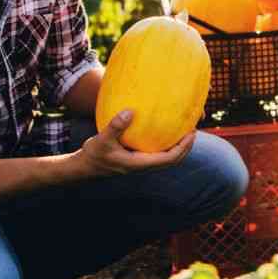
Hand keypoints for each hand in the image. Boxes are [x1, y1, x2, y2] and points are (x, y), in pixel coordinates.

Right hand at [72, 109, 194, 177]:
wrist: (84, 167)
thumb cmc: (94, 154)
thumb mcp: (102, 139)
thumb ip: (116, 126)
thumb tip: (130, 111)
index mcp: (140, 164)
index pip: (170, 159)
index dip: (183, 147)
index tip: (192, 133)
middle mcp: (143, 165)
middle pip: (173, 160)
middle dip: (186, 146)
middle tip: (193, 128)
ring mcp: (141, 162)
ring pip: (166, 157)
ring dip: (178, 146)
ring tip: (184, 128)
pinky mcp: (136, 158)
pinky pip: (157, 152)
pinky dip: (166, 143)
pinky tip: (164, 129)